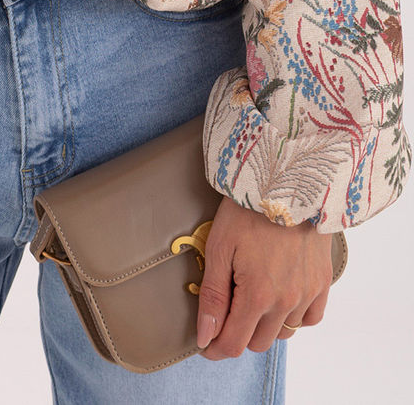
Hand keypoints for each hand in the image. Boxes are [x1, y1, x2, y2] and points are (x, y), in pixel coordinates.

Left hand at [196, 195, 334, 359]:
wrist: (287, 181)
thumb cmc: (247, 209)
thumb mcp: (219, 248)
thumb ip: (213, 296)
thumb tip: (206, 336)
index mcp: (258, 295)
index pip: (234, 344)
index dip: (215, 348)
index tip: (205, 343)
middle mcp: (287, 301)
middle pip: (258, 342)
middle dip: (237, 332)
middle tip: (226, 307)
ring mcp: (308, 293)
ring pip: (283, 333)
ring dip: (264, 324)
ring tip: (252, 294)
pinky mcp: (322, 282)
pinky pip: (309, 319)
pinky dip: (293, 316)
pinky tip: (280, 296)